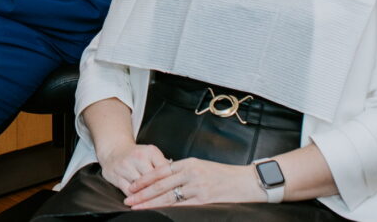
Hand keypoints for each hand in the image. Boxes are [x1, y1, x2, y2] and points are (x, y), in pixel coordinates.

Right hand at [96, 142, 169, 195]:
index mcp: (150, 151)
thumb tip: (177, 179)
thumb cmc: (137, 155)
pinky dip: (135, 198)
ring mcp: (125, 167)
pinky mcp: (116, 176)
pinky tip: (140, 201)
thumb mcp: (152, 154)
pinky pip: (128, 192)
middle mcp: (137, 157)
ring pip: (140, 188)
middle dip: (159, 191)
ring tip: (154, 202)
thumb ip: (163, 165)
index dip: (169, 183)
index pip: (164, 171)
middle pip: (152, 181)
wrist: (114, 150)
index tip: (175, 192)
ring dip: (147, 196)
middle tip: (166, 201)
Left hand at [123, 157, 266, 208]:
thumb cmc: (225, 175)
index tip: (133, 186)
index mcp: (189, 163)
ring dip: (151, 202)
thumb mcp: (202, 167)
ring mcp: (197, 186)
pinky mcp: (204, 199)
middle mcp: (191, 173)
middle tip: (129, 199)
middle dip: (142, 193)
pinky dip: (168, 209)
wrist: (247, 181)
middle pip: (160, 184)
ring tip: (137, 207)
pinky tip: (158, 212)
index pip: (161, 171)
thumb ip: (185, 171)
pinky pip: (182, 205)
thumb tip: (167, 177)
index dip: (145, 180)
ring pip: (168, 196)